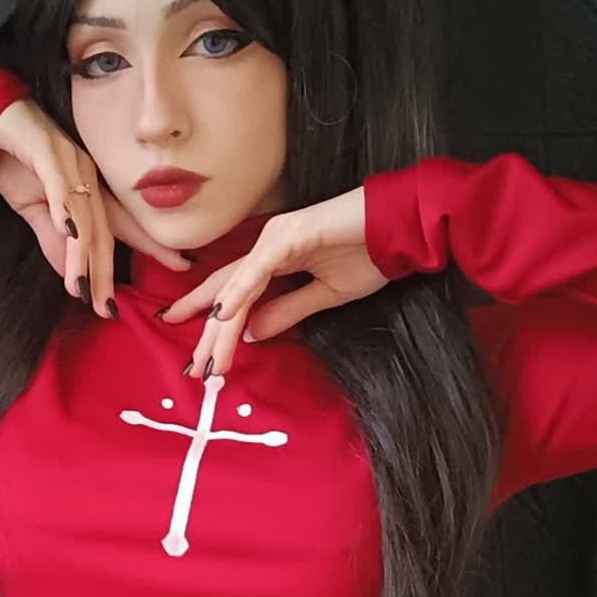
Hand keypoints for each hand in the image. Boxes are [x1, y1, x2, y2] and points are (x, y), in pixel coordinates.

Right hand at [0, 97, 191, 316]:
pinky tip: (68, 233)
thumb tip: (70, 277)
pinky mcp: (47, 151)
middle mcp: (88, 178)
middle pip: (104, 231)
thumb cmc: (18, 161)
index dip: (150, 246)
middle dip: (106, 272)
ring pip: (82, 216)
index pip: (121, 228)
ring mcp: (70, 164)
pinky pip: (58, 186)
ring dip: (80, 254)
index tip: (178, 266)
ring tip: (80, 287)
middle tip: (109, 308)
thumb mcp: (33, 210)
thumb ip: (52, 241)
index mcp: (90, 192)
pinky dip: (63, 210)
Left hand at [156, 188, 388, 378]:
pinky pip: (259, 269)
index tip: (201, 359)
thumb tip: (251, 335)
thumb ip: (287, 312)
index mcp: (273, 259)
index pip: (233, 295)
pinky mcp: (290, 235)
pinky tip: (223, 316)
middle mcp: (266, 246)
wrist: (401, 228)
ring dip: (221, 326)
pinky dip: (239, 292)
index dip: (214, 325)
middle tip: (194, 368)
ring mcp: (275, 238)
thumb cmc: (369, 254)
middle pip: (226, 293)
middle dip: (208, 332)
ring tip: (208, 359)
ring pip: (238, 287)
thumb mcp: (325, 296)